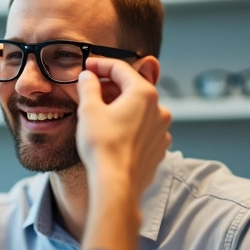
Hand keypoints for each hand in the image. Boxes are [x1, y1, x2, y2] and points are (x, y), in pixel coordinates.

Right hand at [74, 59, 171, 200]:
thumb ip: (89, 87)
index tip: (88, 67)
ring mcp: (162, 130)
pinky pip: (144, 128)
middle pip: (132, 88)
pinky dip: (130, 125)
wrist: (116, 184)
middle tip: (91, 90)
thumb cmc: (103, 147)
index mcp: (144, 94)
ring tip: (101, 113)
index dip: (101, 65)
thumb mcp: (89, 110)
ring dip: (121, 106)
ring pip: (140, 109)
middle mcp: (159, 109)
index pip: (121, 69)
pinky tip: (115, 132)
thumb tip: (87, 77)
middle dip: (111, 87)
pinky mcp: (159, 147)